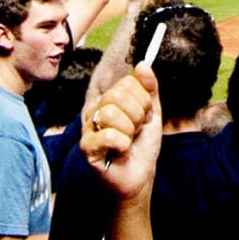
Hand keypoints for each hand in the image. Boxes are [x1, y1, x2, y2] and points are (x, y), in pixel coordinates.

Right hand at [81, 63, 163, 199]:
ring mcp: (88, 128)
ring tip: (128, 140)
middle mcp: (95, 110)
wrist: (140, 175)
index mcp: (109, 99)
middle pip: (118, 95)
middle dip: (137, 116)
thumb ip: (149, 88)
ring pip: (111, 114)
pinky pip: (108, 135)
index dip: (143, 102)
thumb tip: (143, 64)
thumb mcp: (151, 113)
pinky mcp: (87, 147)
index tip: (144, 118)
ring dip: (129, 131)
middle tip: (136, 130)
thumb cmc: (142, 145)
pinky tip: (121, 151)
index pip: (127, 83)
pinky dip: (122, 144)